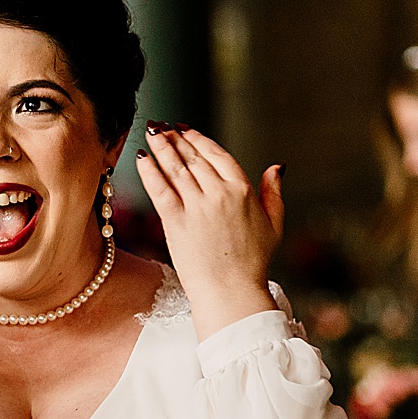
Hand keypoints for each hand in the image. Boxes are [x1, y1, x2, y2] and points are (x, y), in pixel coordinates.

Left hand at [135, 123, 280, 337]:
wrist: (231, 291)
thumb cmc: (253, 263)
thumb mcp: (274, 224)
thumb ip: (274, 193)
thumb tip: (276, 167)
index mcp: (243, 189)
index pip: (216, 154)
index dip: (197, 139)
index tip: (184, 129)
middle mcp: (219, 193)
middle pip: (192, 157)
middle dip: (174, 139)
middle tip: (160, 126)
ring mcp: (197, 206)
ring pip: (175, 169)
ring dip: (161, 148)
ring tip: (150, 134)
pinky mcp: (176, 222)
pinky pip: (160, 190)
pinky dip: (149, 172)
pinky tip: (141, 158)